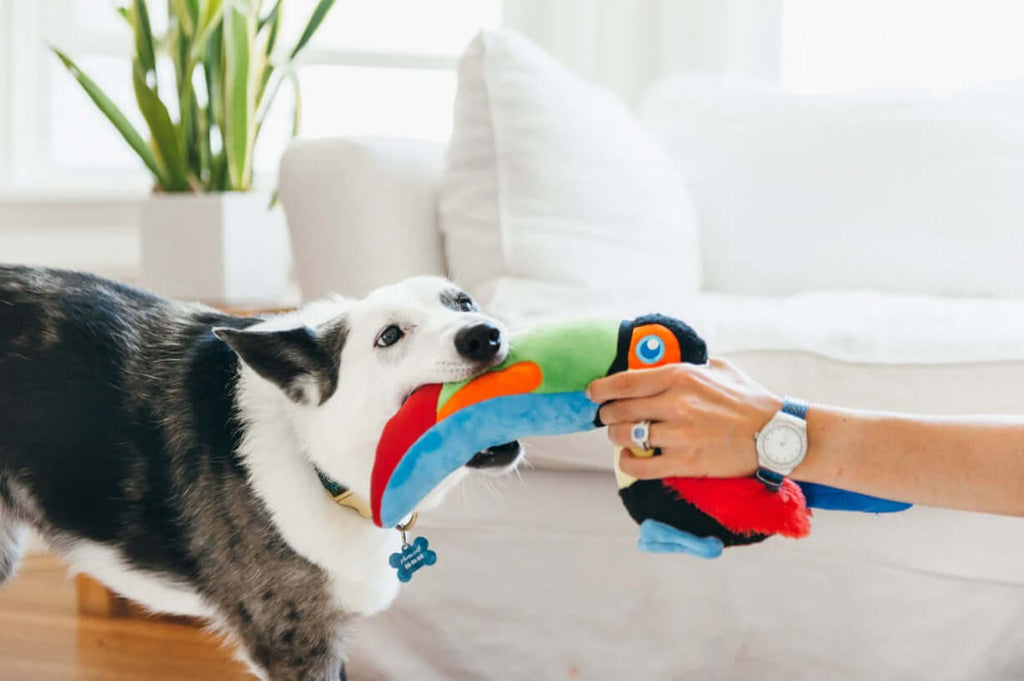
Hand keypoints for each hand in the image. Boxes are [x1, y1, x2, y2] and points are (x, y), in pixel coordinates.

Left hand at [587, 358, 781, 479]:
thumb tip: (664, 361)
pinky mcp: (685, 462)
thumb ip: (689, 363)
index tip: (592, 392)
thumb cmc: (748, 400)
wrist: (775, 434)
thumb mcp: (719, 368)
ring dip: (616, 437)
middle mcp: (676, 403)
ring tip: (620, 436)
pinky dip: (628, 462)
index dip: (601, 388)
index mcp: (681, 376)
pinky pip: (641, 465)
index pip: (625, 381)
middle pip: (620, 409)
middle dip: (607, 415)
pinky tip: (630, 458)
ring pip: (626, 436)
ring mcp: (680, 434)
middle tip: (607, 417)